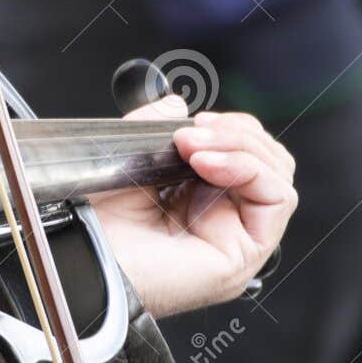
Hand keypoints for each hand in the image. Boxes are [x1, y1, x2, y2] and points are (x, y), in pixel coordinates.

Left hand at [91, 95, 296, 318]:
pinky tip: (207, 164)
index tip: (192, 121)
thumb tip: (178, 103)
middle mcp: (226, 222)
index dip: (230, 129)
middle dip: (236, 134)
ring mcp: (239, 240)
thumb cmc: (99, 224)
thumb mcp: (132, 158)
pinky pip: (276, 198)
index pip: (247, 155)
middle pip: (270, 162)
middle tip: (192, 132)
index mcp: (202, 202)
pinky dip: (248, 168)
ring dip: (240, 147)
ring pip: (277, 175)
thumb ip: (156, 126)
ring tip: (194, 147)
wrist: (84, 259)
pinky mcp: (246, 255)